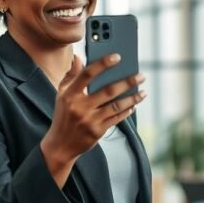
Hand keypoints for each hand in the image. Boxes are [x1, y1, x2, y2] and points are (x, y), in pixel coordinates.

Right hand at [41, 55, 146, 186]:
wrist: (60, 145)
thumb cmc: (63, 116)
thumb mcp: (62, 94)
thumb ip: (71, 75)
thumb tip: (78, 57)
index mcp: (70, 94)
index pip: (87, 75)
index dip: (103, 64)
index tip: (117, 57)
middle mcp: (80, 107)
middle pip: (108, 91)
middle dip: (127, 82)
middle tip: (141, 75)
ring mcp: (90, 120)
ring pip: (116, 106)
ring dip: (133, 98)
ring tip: (143, 92)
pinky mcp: (97, 131)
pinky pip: (116, 118)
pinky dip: (127, 111)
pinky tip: (134, 105)